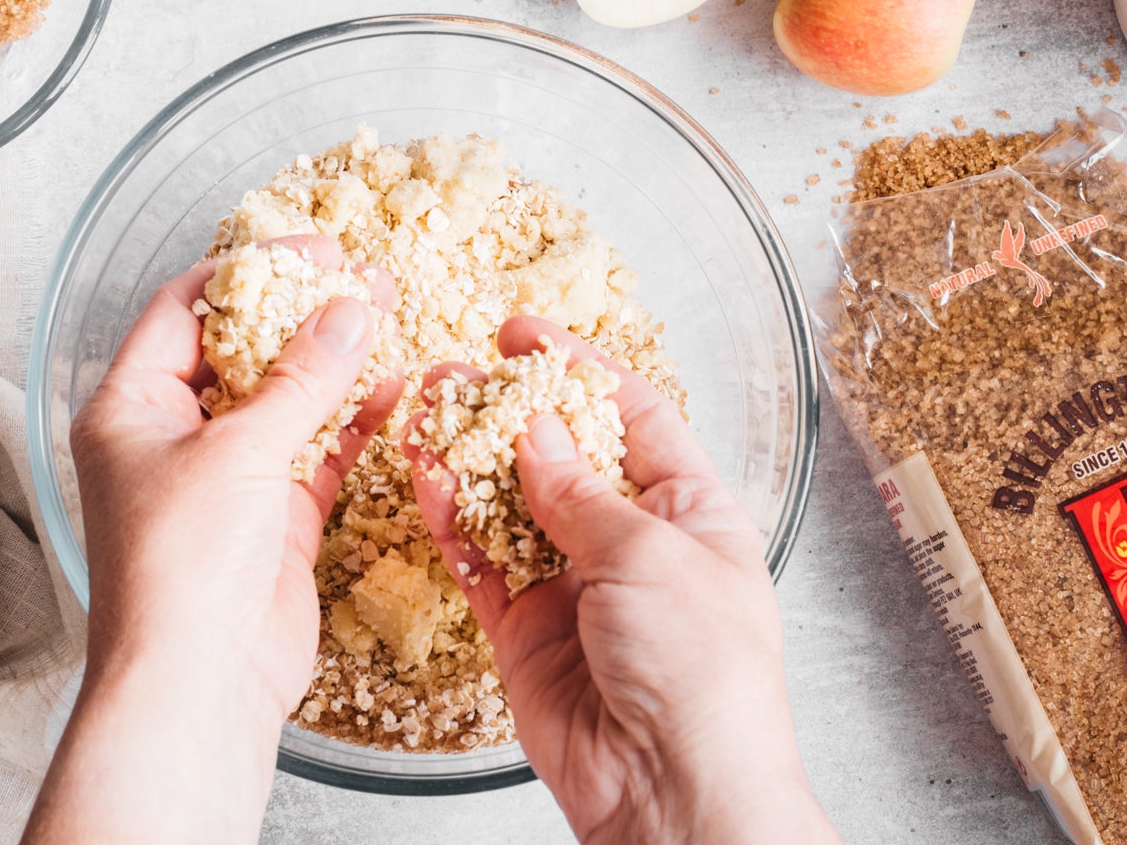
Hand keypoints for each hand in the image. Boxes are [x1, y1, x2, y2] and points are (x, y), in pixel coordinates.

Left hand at [24, 236, 400, 844]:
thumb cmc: (183, 566)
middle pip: (242, 348)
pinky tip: (395, 385)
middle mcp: (174, 436)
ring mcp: (227, 477)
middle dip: (302, 310)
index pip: (186, 310)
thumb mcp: (240, 451)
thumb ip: (302, 376)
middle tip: (361, 275)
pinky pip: (318, 451)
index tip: (313, 249)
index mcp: (130, 407)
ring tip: (389, 312)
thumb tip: (351, 307)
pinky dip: (354, 419)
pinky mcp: (274, 517)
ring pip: (286, 397)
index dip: (249, 270)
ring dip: (334, 359)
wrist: (197, 683)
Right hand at [403, 316, 837, 844]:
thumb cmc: (704, 673)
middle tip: (455, 372)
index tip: (525, 335)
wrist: (675, 791)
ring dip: (466, 459)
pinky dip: (452, 523)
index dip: (579, 368)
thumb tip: (534, 431)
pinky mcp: (526, 633)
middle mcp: (633, 543)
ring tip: (422, 410)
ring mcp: (575, 587)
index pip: (632, 415)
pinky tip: (426, 480)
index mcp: (692, 510)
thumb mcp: (651, 553)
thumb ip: (579, 491)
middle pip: (560, 454)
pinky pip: (482, 565)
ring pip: (509, 507)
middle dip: (507, 410)